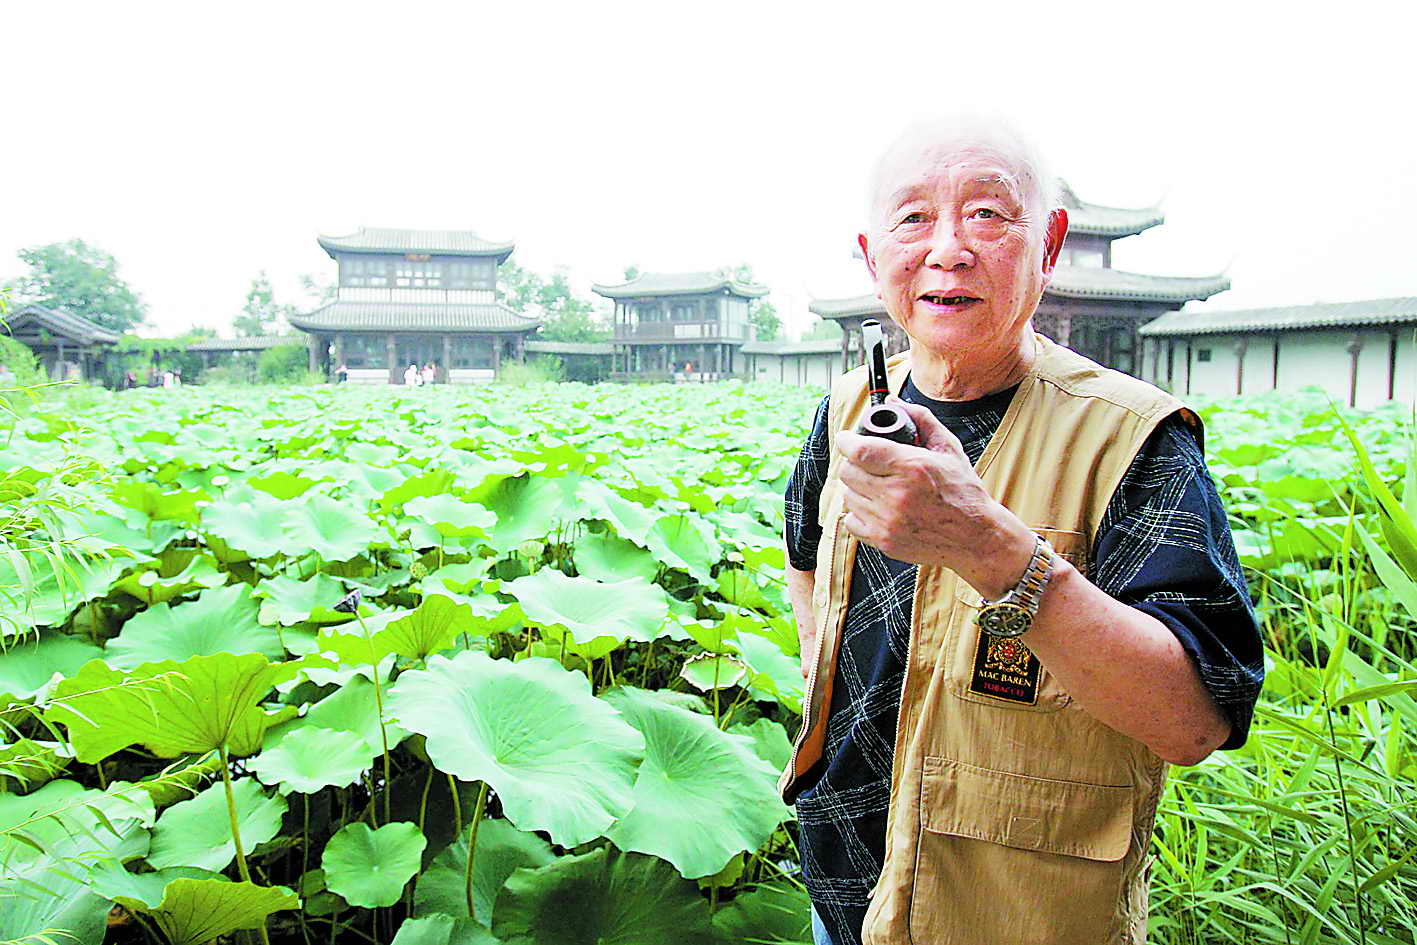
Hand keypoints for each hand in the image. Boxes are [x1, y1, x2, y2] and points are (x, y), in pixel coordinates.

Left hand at [835, 398, 1034, 598]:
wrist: (974, 536)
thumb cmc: (963, 492)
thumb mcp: (948, 449)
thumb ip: (921, 420)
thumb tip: (894, 402)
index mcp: (912, 467)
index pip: (859, 450)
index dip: (847, 441)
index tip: (848, 438)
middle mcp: (897, 495)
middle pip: (848, 472)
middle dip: (854, 463)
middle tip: (867, 463)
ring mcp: (888, 521)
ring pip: (848, 496)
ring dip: (858, 488)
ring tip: (877, 486)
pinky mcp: (883, 541)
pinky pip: (851, 521)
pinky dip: (859, 513)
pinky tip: (877, 508)